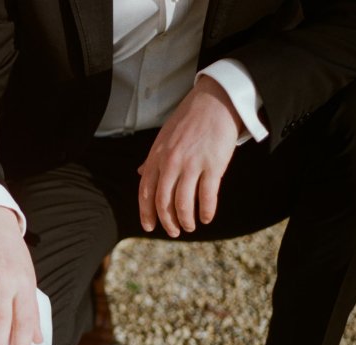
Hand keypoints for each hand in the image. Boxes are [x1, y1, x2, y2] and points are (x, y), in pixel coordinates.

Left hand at [137, 76, 241, 236]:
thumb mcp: (163, 138)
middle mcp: (171, 162)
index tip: (150, 227)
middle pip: (163, 201)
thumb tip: (140, 174)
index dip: (146, 213)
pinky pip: (207, 196)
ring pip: (183, 202)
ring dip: (186, 220)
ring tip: (190, 227)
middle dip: (167, 221)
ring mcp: (192, 164)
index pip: (146, 191)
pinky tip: (207, 218)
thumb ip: (152, 159)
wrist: (215, 102)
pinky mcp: (213, 165)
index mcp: (157, 157)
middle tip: (173, 231)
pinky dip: (206, 211)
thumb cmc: (188, 121)